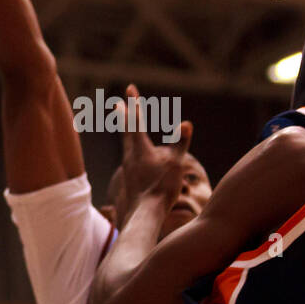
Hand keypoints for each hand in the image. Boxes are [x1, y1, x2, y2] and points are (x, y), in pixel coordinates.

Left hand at [117, 84, 192, 216]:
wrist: (144, 215)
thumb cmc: (161, 189)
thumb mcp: (176, 164)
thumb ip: (180, 143)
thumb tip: (186, 124)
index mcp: (140, 148)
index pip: (136, 120)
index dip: (133, 103)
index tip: (129, 88)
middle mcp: (130, 156)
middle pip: (126, 131)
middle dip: (124, 116)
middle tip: (117, 105)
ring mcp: (128, 169)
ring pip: (127, 146)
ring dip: (128, 134)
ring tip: (128, 130)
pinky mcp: (129, 180)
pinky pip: (131, 160)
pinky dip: (133, 152)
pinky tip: (136, 161)